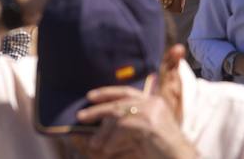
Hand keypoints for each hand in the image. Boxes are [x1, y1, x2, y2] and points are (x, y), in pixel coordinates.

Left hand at [75, 86, 197, 158]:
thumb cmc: (163, 153)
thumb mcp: (143, 135)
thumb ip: (126, 126)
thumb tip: (101, 125)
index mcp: (154, 102)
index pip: (127, 91)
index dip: (107, 92)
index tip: (90, 96)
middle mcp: (153, 103)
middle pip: (119, 102)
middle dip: (97, 109)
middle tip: (80, 116)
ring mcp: (152, 112)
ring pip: (118, 116)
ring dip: (103, 132)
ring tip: (95, 145)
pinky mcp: (149, 123)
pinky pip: (122, 128)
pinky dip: (111, 139)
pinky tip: (107, 149)